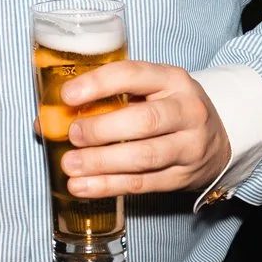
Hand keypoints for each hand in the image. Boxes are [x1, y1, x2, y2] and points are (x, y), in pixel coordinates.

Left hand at [59, 60, 230, 197]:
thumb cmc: (168, 108)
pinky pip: (142, 184)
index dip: (98, 84)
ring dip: (102, 163)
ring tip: (70, 166)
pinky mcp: (182, 177)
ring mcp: (188, 147)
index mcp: (172, 79)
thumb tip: (46, 118)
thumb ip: (105, 98)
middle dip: (101, 129)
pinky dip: (108, 186)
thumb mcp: (148, 91)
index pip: (134, 75)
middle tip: (72, 134)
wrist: (215, 138)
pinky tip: (83, 186)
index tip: (67, 95)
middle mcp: (186, 111)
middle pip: (143, 121)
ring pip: (144, 157)